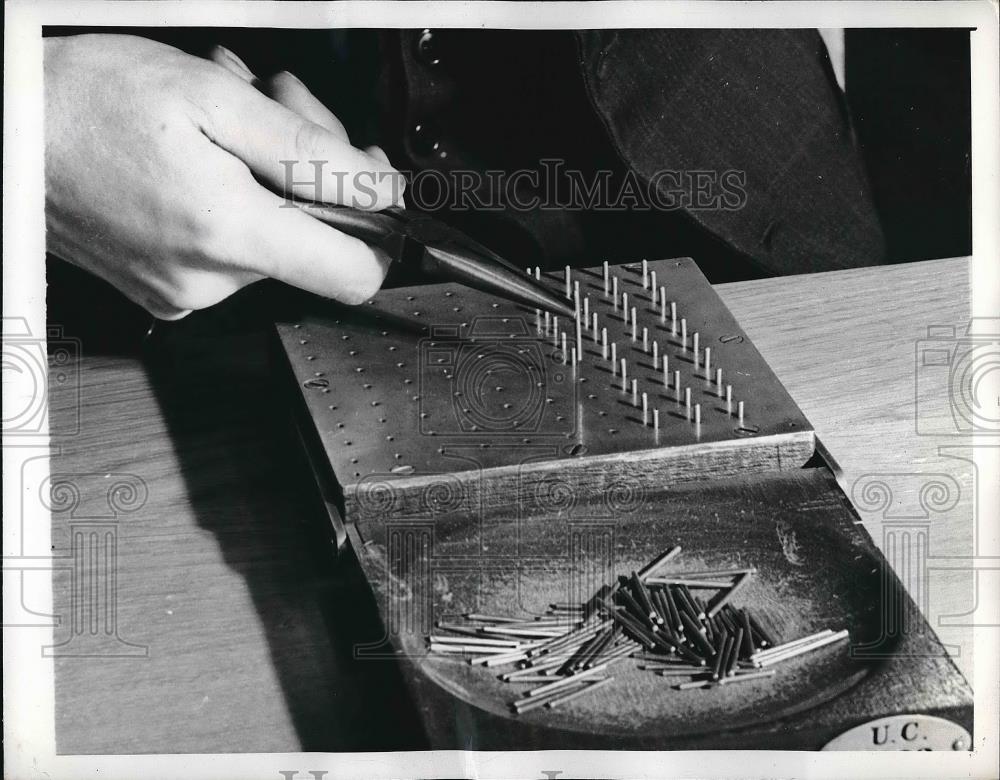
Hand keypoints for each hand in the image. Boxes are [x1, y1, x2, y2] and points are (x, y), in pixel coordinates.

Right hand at [44, 34, 404, 318]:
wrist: (9, 129)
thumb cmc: (89, 102)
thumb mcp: (216, 99)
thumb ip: (313, 154)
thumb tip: (380, 189)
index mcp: (230, 233)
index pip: (355, 274)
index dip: (380, 229)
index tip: (371, 186)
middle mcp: (211, 278)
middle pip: (316, 240)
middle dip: (313, 167)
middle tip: (276, 105)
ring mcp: (187, 289)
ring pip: (276, 236)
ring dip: (272, 172)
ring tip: (225, 123)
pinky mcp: (167, 286)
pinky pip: (234, 248)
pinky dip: (237, 197)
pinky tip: (206, 156)